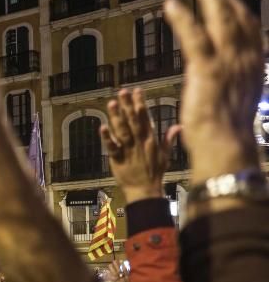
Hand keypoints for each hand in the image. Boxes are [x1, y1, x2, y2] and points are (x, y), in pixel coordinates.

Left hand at [101, 88, 179, 203]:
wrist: (145, 190)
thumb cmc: (154, 173)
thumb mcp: (165, 155)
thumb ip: (169, 139)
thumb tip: (179, 126)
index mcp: (151, 140)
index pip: (146, 118)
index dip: (140, 104)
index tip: (137, 91)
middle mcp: (140, 142)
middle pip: (133, 121)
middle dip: (128, 105)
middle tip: (123, 91)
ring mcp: (128, 150)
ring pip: (122, 131)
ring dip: (117, 117)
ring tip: (112, 103)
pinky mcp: (118, 159)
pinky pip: (112, 147)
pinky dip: (107, 137)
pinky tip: (102, 127)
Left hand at [164, 0, 263, 183]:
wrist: (225, 147)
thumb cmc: (227, 134)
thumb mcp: (238, 102)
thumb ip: (236, 83)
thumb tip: (232, 79)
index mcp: (254, 69)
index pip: (250, 31)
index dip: (239, 12)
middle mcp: (246, 61)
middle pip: (239, 18)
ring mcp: (228, 63)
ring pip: (221, 19)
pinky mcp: (206, 69)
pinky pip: (194, 36)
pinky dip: (183, 18)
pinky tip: (172, 5)